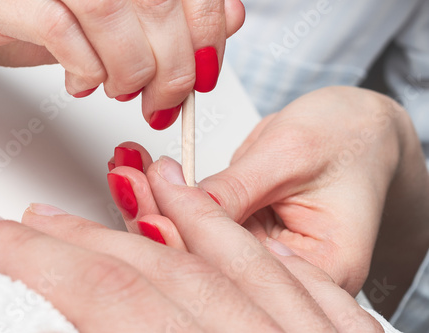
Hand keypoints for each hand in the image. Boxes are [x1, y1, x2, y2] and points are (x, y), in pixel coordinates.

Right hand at [0, 0, 244, 127]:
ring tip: (118, 90)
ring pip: (112, 12)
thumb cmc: (39, 10)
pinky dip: (84, 66)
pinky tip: (82, 82)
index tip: (205, 73)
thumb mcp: (118, 18)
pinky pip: (59, 28)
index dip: (208, 32)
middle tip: (162, 103)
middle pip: (157, 1)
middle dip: (172, 68)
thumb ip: (175, 16)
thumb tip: (230, 17)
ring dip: (129, 70)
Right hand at [0, 194, 382, 331]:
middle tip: (37, 221)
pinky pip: (310, 286)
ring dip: (185, 216)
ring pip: (240, 262)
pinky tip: (243, 232)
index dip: (38, 261)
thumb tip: (72, 319)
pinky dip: (264, 254)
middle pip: (163, 277)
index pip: (108, 300)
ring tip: (150, 183)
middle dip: (88, 242)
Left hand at [107, 86, 427, 295]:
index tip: (148, 198)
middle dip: (158, 217)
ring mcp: (265, 258)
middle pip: (211, 261)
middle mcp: (292, 274)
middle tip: (126, 179)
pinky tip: (142, 176)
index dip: (186, 233)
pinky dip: (169, 198)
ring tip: (127, 170)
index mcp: (325, 266)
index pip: (240, 265)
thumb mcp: (293, 152)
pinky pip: (201, 224)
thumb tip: (182, 204)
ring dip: (156, 205)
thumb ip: (238, 187)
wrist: (359, 129)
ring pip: (197, 244)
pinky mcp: (246, 237)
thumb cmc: (348, 137)